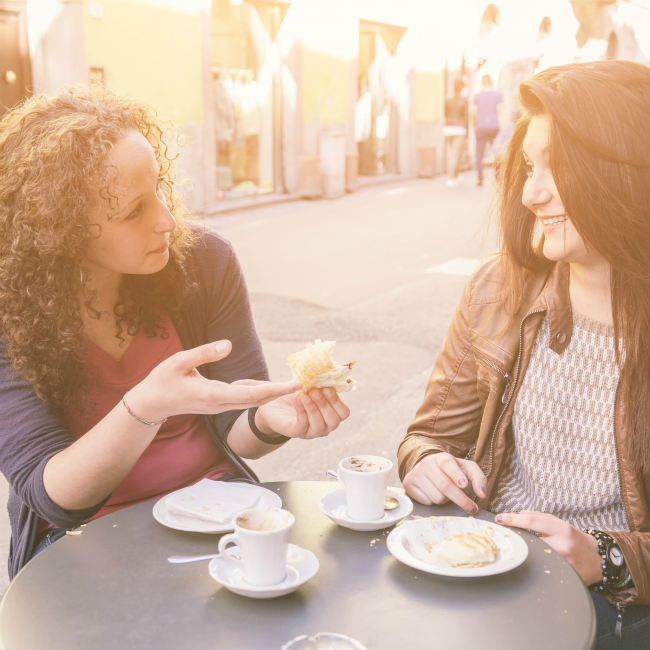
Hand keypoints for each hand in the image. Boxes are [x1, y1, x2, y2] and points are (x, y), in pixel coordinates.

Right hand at [128, 340, 301, 421]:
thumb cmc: (162, 381)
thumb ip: (203, 352)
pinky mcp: (218, 402)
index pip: (250, 394)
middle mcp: (220, 403)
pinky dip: (259, 393)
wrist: (151, 404)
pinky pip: (244, 399)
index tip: (293, 385)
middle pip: (256, 400)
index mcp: (212, 395)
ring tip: (292, 385)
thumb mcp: (178, 361)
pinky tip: (270, 387)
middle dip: (280, 393)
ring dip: (272, 394)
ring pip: (252, 401)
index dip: (274, 390)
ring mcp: (219, 405)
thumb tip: (228, 344)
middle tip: (303, 384)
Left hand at [256, 387, 349, 439]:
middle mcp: (324, 426)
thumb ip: (320, 382)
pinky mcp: (295, 432)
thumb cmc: (297, 394)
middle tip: (314, 390)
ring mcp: (310, 432)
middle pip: (334, 421)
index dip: (338, 401)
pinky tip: (297, 398)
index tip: (327, 387)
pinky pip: (302, 425)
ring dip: (313, 408)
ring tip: (305, 394)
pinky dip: (301, 410)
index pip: (344, 413)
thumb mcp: (310, 386)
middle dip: (325, 404)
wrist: (274, 403)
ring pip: (319, 426)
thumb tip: (326, 371)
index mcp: (331, 414)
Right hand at [402, 452, 486, 513]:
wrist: (426, 467)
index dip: (456, 474)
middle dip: (461, 499)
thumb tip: (482, 493)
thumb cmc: (450, 470)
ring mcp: (416, 473)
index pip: (448, 464)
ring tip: (445, 493)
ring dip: (445, 500)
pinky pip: (426, 502)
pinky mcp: (408, 484)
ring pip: (436, 497)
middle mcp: (427, 463)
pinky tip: (433, 494)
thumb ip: (478, 477)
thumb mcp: (465, 469)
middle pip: (445, 486)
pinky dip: (433, 502)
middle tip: (472, 508)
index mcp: (442, 457)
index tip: (464, 484)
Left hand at [495, 511, 601, 585]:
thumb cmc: (576, 540)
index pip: (533, 522)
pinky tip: (524, 558)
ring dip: (520, 549)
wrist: (597, 561)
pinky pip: (539, 566)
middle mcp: (562, 546)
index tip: (500, 518)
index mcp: (563, 530)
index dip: (514, 519)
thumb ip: (539, 518)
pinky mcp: (560, 574)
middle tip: (501, 532)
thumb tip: (518, 515)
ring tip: (513, 544)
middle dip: (514, 536)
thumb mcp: (561, 524)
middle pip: (529, 539)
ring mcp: (561, 562)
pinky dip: (530, 560)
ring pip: (532, 554)